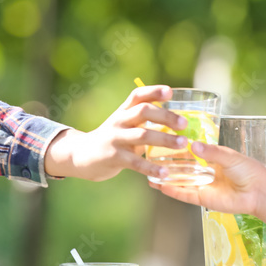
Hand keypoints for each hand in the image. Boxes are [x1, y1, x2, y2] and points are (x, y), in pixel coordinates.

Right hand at [44, 85, 188, 181]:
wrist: (81, 155)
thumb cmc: (112, 140)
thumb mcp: (124, 126)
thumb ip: (144, 123)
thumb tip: (175, 122)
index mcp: (123, 111)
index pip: (138, 95)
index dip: (153, 91)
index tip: (170, 92)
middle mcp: (119, 121)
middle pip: (143, 111)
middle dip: (165, 116)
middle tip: (184, 124)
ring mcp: (115, 139)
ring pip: (142, 135)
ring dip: (165, 139)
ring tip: (183, 144)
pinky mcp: (113, 157)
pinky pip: (135, 162)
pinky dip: (152, 168)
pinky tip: (165, 173)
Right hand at [149, 141, 265, 217]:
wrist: (259, 193)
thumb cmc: (249, 171)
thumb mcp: (229, 156)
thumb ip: (211, 152)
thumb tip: (192, 145)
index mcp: (211, 158)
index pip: (189, 151)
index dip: (176, 147)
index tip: (162, 140)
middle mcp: (204, 171)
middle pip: (181, 166)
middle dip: (166, 163)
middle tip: (150, 156)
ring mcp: (202, 185)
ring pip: (179, 181)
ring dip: (165, 177)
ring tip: (148, 172)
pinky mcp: (202, 198)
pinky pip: (183, 194)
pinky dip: (171, 190)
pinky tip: (159, 185)